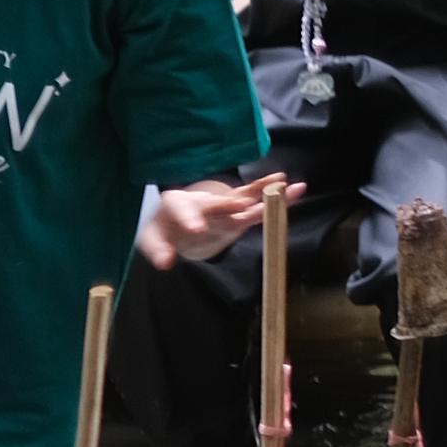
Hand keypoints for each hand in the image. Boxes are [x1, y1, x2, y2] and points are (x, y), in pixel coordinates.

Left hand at [143, 173, 302, 267]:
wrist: (175, 222)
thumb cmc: (163, 230)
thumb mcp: (152, 242)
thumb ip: (158, 251)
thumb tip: (165, 262)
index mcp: (175, 205)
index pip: (180, 208)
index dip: (190, 217)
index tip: (197, 229)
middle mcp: (202, 200)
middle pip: (216, 201)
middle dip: (228, 204)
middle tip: (241, 205)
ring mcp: (222, 205)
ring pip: (243, 197)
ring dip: (262, 191)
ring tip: (282, 184)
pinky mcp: (237, 214)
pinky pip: (257, 206)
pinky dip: (274, 200)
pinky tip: (294, 190)